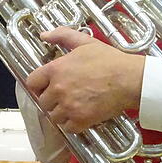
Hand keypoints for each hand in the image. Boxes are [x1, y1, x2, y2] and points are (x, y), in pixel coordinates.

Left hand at [26, 26, 144, 132]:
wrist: (129, 79)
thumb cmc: (109, 60)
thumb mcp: (84, 42)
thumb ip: (62, 35)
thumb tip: (44, 35)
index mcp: (55, 69)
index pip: (32, 82)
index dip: (38, 85)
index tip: (45, 86)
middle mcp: (58, 89)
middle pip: (42, 102)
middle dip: (51, 100)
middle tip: (63, 97)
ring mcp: (68, 106)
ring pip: (54, 116)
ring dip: (61, 113)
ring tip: (72, 107)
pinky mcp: (81, 120)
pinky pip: (67, 128)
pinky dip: (72, 125)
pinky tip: (80, 116)